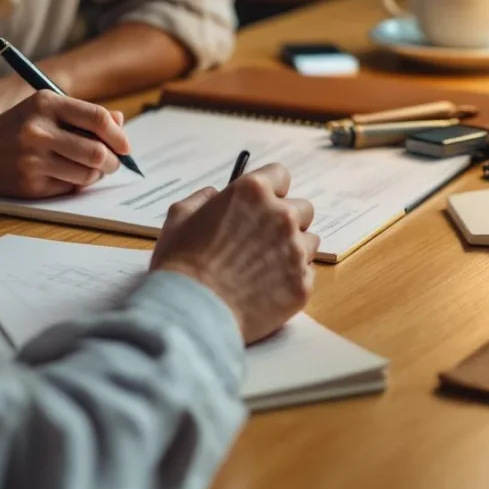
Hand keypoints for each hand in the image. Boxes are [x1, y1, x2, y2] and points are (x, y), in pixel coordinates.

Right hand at [0, 91, 127, 197]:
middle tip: (114, 164)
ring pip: (87, 173)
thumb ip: (82, 114)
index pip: (97, 118)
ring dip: (96, 175)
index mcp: (45, 104)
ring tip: (90, 169)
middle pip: (97, 152)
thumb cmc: (15, 128)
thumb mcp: (43, 110)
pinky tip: (65, 175)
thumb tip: (120, 121)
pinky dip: (76, 183)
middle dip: (114, 161)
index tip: (125, 146)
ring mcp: (33, 159)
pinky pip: (69, 187)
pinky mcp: (29, 184)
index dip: (119, 135)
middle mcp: (38, 130)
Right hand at [151, 164, 319, 343]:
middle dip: (286, 221)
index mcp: (252, 192)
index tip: (261, 206)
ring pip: (309, 241)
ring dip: (292, 249)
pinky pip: (307, 274)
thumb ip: (202, 199)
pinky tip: (267, 288)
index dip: (271, 191)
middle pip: (302, 209)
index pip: (281, 175)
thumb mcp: (179, 218)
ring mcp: (295, 251)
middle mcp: (280, 216)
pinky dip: (291, 278)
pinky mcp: (301, 284)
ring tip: (265, 267)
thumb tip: (214, 196)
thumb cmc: (180, 264)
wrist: (191, 313)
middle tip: (262, 240)